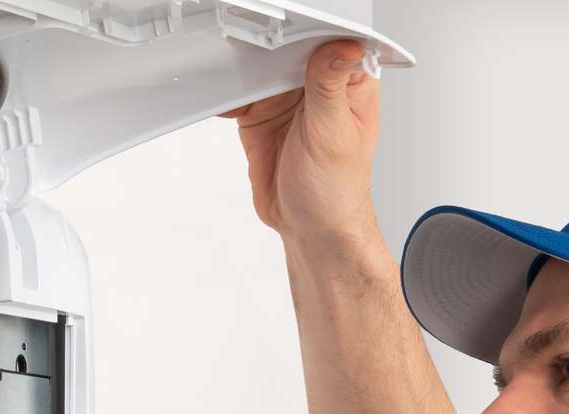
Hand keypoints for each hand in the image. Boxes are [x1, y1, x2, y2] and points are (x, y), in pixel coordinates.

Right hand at [222, 38, 382, 244]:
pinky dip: (225, 92)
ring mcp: (287, 101)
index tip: (285, 29)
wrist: (311, 229)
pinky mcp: (261, 116)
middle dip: (265, 45)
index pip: (330, 42)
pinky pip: (238, 94)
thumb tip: (343, 47)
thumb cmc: (338, 191)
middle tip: (244, 45)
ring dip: (240, 67)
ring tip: (225, 67)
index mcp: (349, 84)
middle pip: (288, 48)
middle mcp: (318, 87)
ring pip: (259, 68)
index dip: (308, 31)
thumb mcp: (334, 137)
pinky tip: (219, 93)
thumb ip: (330, 88)